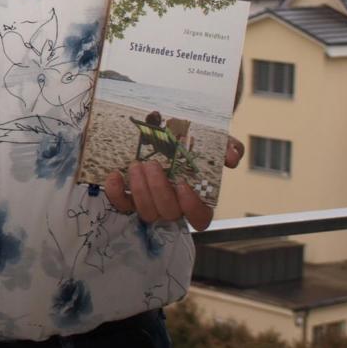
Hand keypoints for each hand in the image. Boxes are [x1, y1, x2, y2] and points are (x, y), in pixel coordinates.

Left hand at [102, 136, 243, 230]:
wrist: (161, 128)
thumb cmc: (190, 140)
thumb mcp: (213, 139)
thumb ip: (228, 146)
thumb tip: (231, 157)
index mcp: (196, 197)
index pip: (200, 219)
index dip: (192, 207)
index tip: (183, 184)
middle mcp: (173, 205)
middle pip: (168, 213)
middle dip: (158, 190)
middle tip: (151, 164)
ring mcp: (150, 203)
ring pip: (146, 212)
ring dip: (139, 190)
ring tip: (136, 165)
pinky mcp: (129, 198)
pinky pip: (121, 205)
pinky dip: (116, 193)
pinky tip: (115, 175)